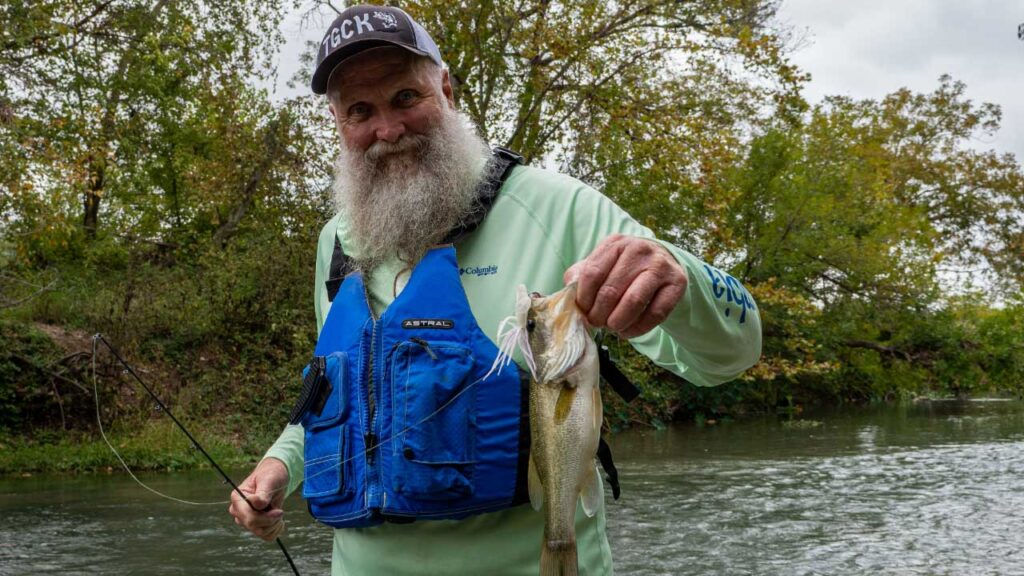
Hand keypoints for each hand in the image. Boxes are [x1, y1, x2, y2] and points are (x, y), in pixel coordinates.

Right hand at [228, 457, 288, 540]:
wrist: (276, 478)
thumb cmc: (271, 476)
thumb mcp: (269, 481)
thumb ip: (262, 493)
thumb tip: (255, 503)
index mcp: (237, 498)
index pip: (248, 517)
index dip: (266, 517)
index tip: (280, 511)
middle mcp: (238, 511)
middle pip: (254, 526)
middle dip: (271, 520)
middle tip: (280, 511)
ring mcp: (246, 520)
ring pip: (261, 533)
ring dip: (274, 524)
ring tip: (278, 511)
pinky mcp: (255, 525)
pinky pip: (266, 536)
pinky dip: (275, 530)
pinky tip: (278, 520)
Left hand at [565, 234, 686, 338]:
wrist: (662, 263)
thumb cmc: (624, 268)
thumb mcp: (602, 264)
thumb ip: (581, 276)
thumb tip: (568, 293)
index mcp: (615, 243)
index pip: (592, 273)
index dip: (584, 299)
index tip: (583, 312)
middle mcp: (638, 249)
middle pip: (610, 290)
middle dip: (599, 314)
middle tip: (597, 323)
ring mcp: (660, 265)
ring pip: (633, 301)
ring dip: (617, 322)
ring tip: (612, 327)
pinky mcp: (677, 283)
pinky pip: (655, 313)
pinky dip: (638, 328)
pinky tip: (628, 331)